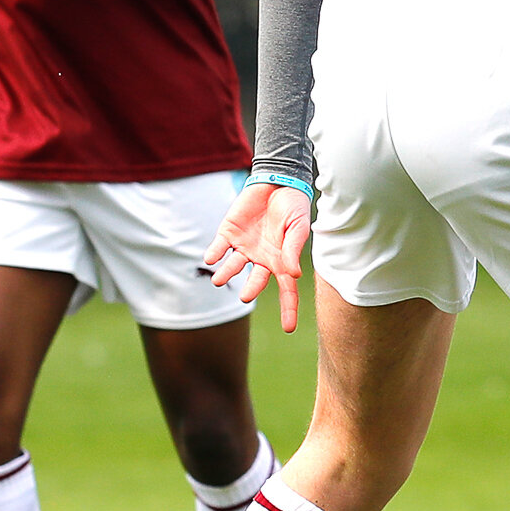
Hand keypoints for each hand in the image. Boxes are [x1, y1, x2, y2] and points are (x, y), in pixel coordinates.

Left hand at [206, 181, 313, 329]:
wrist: (277, 181)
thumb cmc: (293, 206)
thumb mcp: (298, 227)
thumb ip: (293, 250)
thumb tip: (294, 275)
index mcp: (281, 260)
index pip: (286, 290)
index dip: (288, 309)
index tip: (288, 328)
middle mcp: (261, 258)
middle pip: (255, 282)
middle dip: (251, 290)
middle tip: (246, 297)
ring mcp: (243, 247)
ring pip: (232, 267)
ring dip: (225, 274)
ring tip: (220, 280)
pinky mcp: (228, 233)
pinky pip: (218, 248)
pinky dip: (213, 254)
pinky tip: (211, 258)